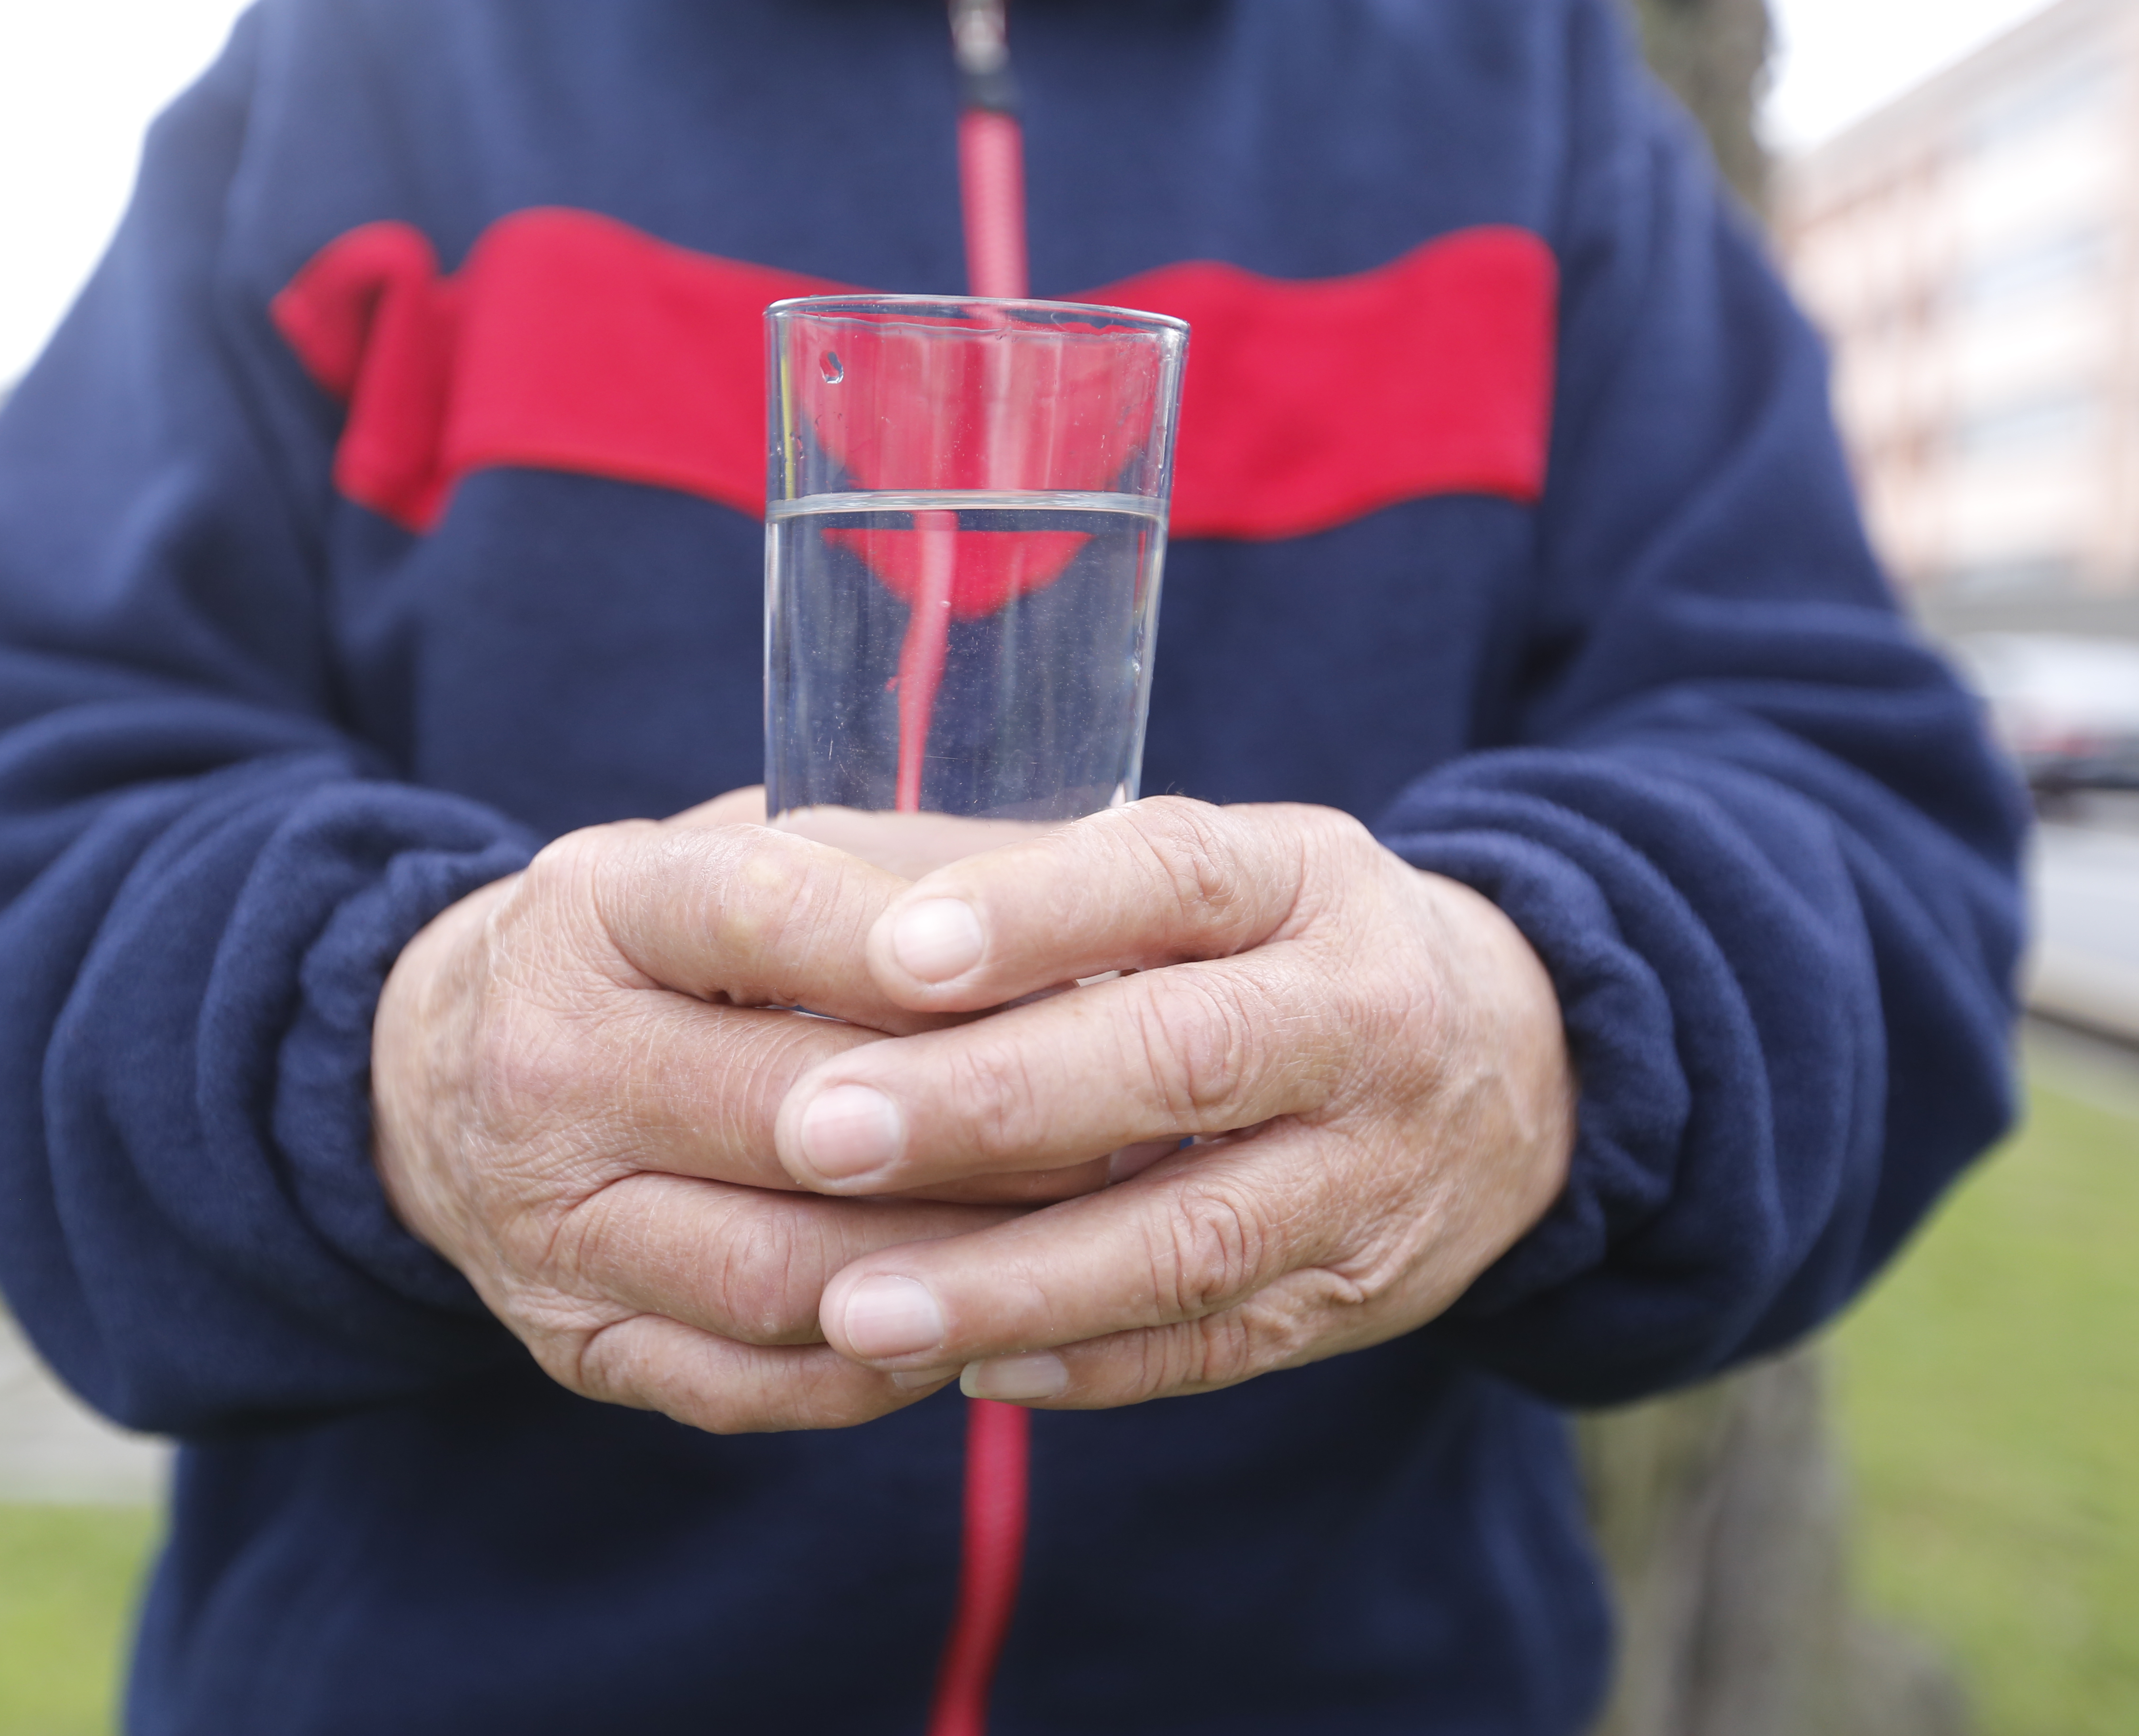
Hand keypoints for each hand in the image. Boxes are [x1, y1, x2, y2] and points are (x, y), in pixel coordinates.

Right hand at [369, 810, 1040, 1432]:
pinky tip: (984, 1320)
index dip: (920, 948)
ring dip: (960, 1264)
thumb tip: (1097, 903)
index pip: (762, 914)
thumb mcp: (738, 855)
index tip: (1075, 962)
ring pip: (790, 1273)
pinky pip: (760, 1383)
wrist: (442, 1076)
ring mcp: (550, 1222)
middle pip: (795, 1115)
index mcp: (591, 910)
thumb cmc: (657, 951)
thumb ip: (896, 867)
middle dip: (990, 1127)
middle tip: (1136, 1120)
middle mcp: (547, 1065)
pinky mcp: (574, 1343)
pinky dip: (889, 1364)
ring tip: (1088, 1235)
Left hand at [781, 798, 1574, 1406]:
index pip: (1169, 875)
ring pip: (1191, 1238)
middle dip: (990, 1104)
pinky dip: (1089, 1366)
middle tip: (819, 1135)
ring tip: (858, 1309)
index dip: (1035, 913)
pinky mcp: (1356, 1294)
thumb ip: (1038, 878)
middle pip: (1179, 1059)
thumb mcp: (1211, 869)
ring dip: (1016, 1283)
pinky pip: (1216, 1346)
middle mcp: (1358, 1018)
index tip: (889, 952)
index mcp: (1302, 879)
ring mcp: (1370, 1171)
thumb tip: (814, 882)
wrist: (1517, 1066)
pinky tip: (963, 1371)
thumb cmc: (1281, 946)